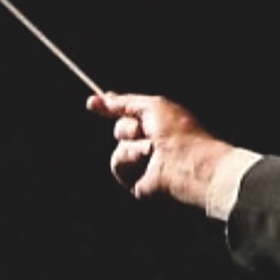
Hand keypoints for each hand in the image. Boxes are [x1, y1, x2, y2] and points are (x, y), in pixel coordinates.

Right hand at [87, 92, 232, 208]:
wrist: (187, 161)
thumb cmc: (178, 131)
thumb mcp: (152, 106)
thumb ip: (125, 102)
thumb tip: (99, 98)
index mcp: (161, 124)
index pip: (131, 114)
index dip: (112, 107)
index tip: (92, 102)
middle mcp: (153, 143)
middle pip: (120, 129)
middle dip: (127, 127)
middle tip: (144, 130)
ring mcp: (146, 163)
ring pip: (118, 149)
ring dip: (130, 146)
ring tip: (151, 150)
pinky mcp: (138, 180)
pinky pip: (118, 166)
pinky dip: (129, 161)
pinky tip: (145, 162)